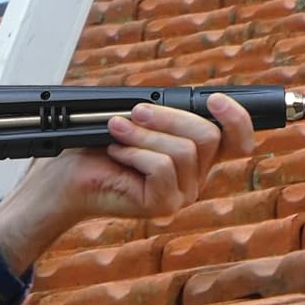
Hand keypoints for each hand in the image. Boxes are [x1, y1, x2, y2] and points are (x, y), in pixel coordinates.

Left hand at [0, 94, 255, 274]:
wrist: (67, 179)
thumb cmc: (99, 147)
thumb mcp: (140, 123)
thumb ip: (166, 116)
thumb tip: (182, 100)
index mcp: (197, 157)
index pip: (238, 142)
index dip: (237, 119)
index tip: (215, 100)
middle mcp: (197, 177)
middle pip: (209, 137)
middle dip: (171, 116)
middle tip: (137, 112)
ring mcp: (183, 194)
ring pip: (183, 151)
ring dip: (145, 134)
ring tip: (117, 130)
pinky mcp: (163, 204)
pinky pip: (162, 168)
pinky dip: (135, 153)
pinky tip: (116, 152)